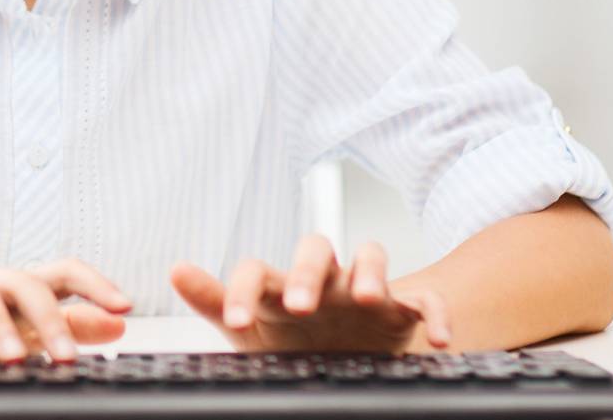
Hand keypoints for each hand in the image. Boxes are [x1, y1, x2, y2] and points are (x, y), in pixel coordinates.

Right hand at [0, 258, 132, 365]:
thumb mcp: (18, 333)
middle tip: (66, 357)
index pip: (61, 272)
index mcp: (11, 287)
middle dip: (49, 319)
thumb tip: (117, 324)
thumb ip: (68, 328)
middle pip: (21, 282)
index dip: (95, 284)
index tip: (125, 306)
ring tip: (12, 359)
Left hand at [170, 236, 450, 354]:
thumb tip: (175, 268)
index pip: (258, 269)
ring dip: (371, 272)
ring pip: (370, 256)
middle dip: (309, 273)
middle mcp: (323, 281)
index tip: (239, 320)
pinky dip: (434, 312)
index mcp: (281, 288)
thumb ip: (217, 301)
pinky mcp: (404, 310)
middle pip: (316, 249)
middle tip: (300, 306)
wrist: (350, 363)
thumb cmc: (293, 342)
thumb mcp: (252, 331)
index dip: (245, 289)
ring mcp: (364, 291)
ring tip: (370, 300)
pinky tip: (437, 337)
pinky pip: (425, 300)